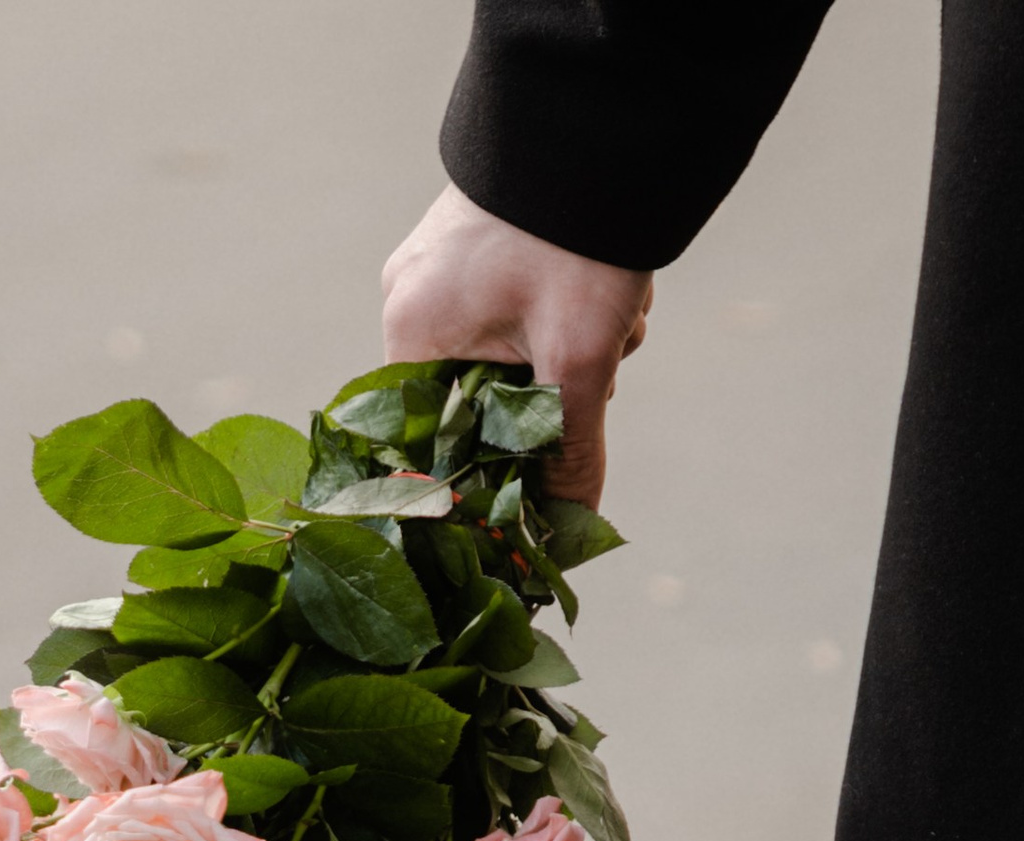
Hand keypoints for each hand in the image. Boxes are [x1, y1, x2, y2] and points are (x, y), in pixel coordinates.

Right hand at [381, 184, 652, 510]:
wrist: (600, 120)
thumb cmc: (571, 239)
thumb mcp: (579, 359)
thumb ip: (569, 452)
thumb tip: (565, 536)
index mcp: (412, 333)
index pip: (433, 445)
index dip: (486, 474)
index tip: (531, 488)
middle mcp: (416, 301)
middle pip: (482, 403)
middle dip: (552, 397)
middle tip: (598, 365)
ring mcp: (449, 269)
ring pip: (518, 359)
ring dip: (577, 352)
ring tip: (612, 312)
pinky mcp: (487, 248)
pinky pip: (529, 313)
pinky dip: (575, 313)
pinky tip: (608, 287)